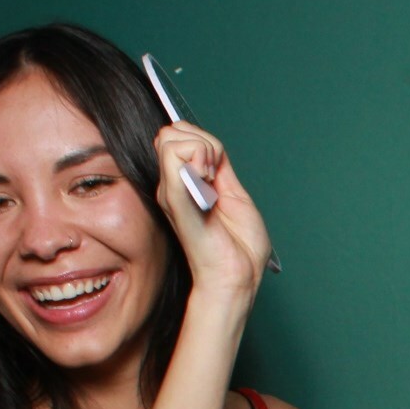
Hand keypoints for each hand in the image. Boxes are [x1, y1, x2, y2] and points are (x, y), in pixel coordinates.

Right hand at [152, 122, 272, 301]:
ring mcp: (170, 190)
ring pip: (169, 136)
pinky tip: (210, 184)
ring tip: (214, 180)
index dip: (205, 141)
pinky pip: (173, 154)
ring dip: (202, 149)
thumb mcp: (236, 196)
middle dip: (203, 141)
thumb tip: (211, 146)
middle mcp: (173, 184)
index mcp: (187, 183)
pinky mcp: (173, 197)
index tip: (221, 170)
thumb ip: (221, 170)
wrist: (237, 276)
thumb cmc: (240, 248)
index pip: (181, 137)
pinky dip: (199, 158)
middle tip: (217, 174)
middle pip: (172, 131)